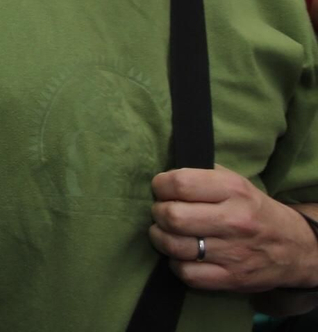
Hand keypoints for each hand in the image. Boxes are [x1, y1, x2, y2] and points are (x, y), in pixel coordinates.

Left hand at [149, 166, 317, 291]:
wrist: (295, 247)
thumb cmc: (253, 209)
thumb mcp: (235, 182)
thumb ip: (201, 175)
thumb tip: (162, 177)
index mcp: (234, 190)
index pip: (179, 184)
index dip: (160, 186)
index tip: (161, 190)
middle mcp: (235, 221)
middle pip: (172, 216)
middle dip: (158, 213)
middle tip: (162, 213)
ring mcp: (234, 253)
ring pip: (174, 246)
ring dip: (160, 238)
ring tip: (166, 232)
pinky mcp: (232, 278)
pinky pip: (186, 273)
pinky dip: (175, 264)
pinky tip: (181, 255)